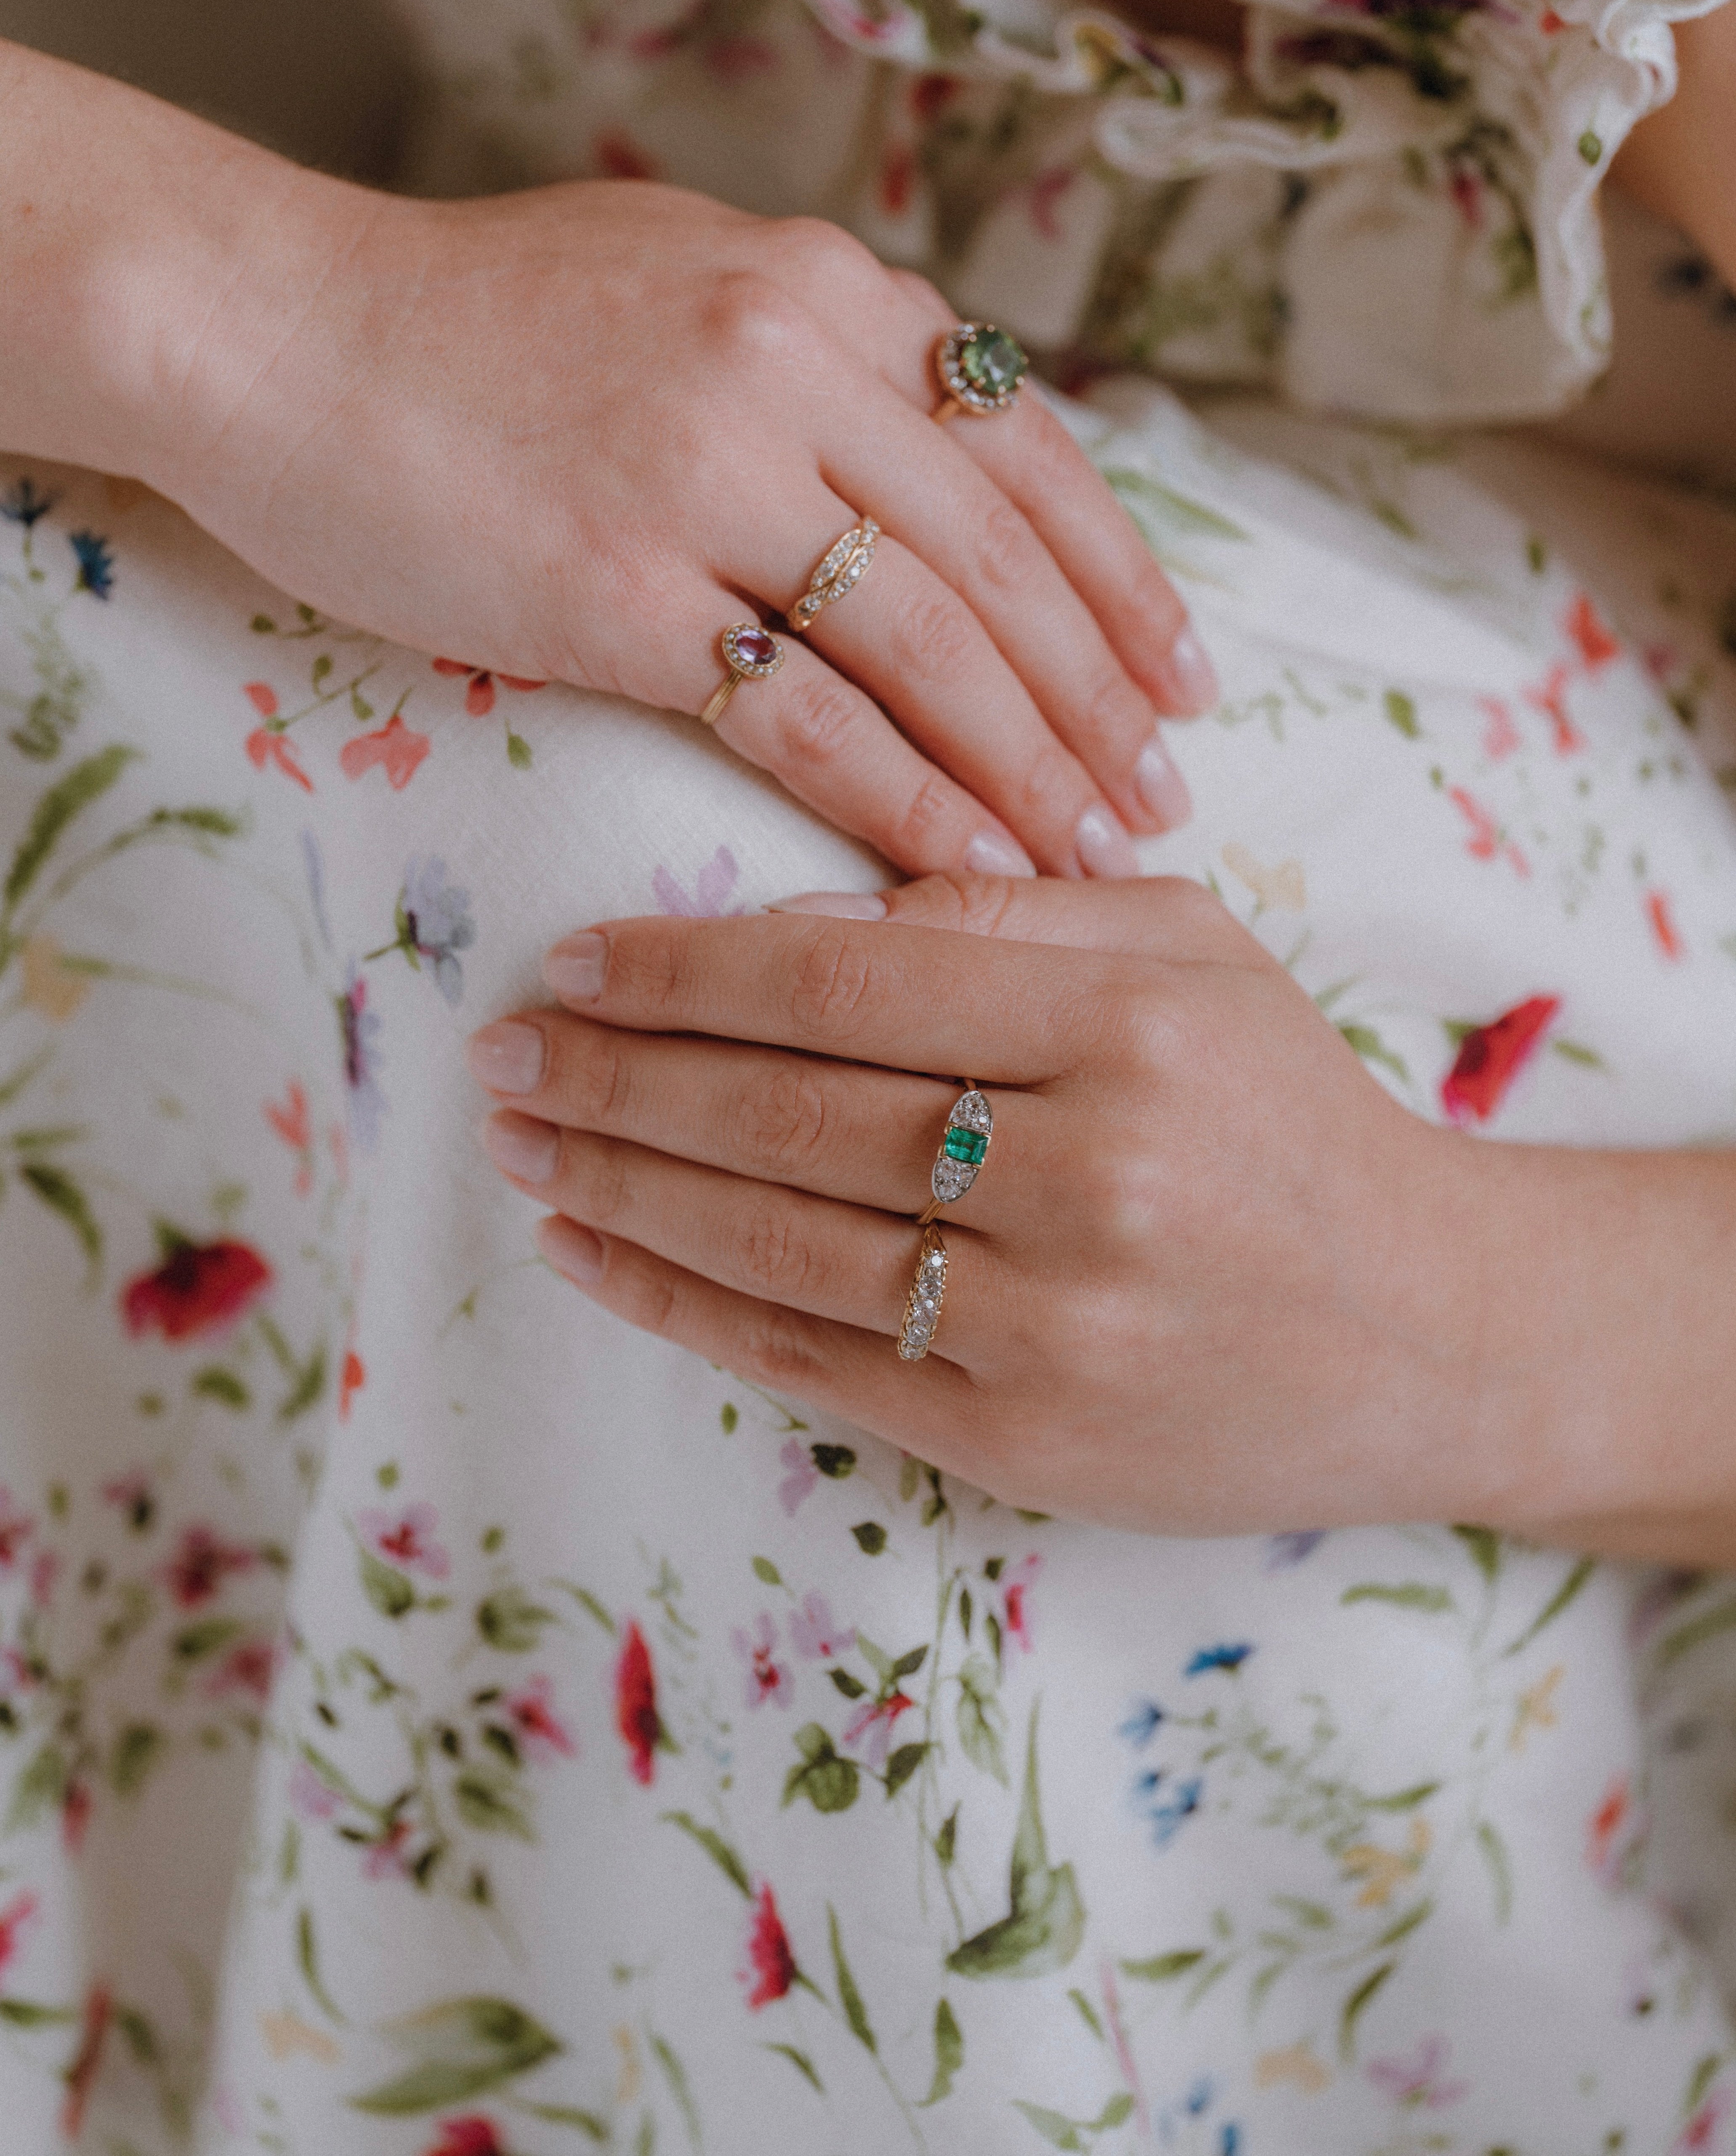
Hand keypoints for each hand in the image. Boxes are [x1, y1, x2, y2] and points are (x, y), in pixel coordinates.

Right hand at [143, 157, 1211, 876]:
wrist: (266, 329)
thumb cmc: (463, 323)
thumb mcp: (681, 274)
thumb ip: (817, 355)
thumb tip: (937, 458)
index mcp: (822, 291)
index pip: (1029, 455)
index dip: (1121, 581)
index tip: (1184, 683)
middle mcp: (790, 363)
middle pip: (1001, 564)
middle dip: (1099, 699)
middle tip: (1166, 803)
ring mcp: (705, 475)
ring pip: (929, 647)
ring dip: (1028, 766)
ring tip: (1098, 858)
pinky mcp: (615, 587)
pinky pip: (805, 716)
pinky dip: (904, 800)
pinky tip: (969, 872)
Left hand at [462, 872, 1563, 1539]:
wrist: (1430, 1332)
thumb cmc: (1292, 1117)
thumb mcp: (1194, 956)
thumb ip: (1009, 918)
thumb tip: (794, 925)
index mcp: (1133, 1024)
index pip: (845, 982)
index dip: (684, 968)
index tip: (576, 958)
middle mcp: (1091, 1174)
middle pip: (786, 1114)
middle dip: (616, 1079)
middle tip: (503, 1053)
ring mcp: (1053, 1324)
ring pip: (776, 1241)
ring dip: (620, 1187)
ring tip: (519, 1145)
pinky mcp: (1025, 1441)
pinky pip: (812, 1360)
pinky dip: (682, 1303)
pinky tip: (593, 1253)